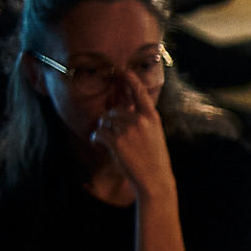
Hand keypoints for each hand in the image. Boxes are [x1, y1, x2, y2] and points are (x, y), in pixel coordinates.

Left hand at [91, 76, 172, 199]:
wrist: (155, 179)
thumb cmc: (154, 158)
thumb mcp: (155, 135)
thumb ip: (142, 120)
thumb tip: (123, 110)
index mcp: (152, 117)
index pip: (140, 93)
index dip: (131, 80)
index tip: (124, 71)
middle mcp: (140, 119)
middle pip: (114, 111)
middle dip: (110, 122)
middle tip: (115, 136)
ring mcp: (128, 129)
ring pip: (104, 120)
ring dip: (103, 130)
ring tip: (110, 142)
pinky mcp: (116, 140)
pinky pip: (97, 131)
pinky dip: (95, 138)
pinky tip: (100, 144)